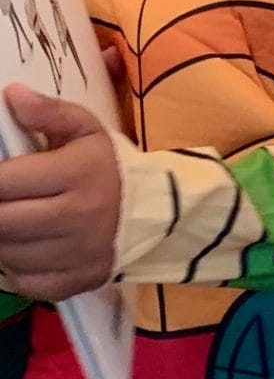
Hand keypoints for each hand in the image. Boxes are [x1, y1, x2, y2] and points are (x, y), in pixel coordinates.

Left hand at [0, 87, 121, 300]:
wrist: (154, 211)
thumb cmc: (107, 166)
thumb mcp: (86, 129)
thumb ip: (49, 113)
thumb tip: (13, 96)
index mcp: (77, 174)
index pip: (5, 182)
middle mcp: (79, 218)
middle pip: (2, 222)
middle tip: (4, 201)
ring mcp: (79, 254)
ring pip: (10, 254)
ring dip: (2, 238)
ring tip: (13, 219)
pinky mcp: (79, 281)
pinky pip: (27, 281)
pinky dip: (16, 267)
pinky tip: (24, 247)